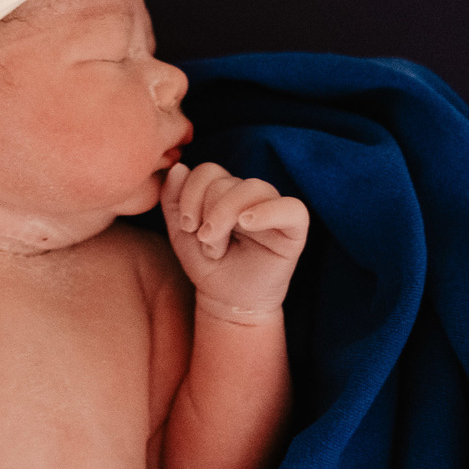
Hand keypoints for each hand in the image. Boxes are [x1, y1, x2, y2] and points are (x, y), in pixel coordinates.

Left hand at [160, 162, 308, 323]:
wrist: (226, 300)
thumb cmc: (206, 264)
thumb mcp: (180, 232)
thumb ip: (174, 199)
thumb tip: (178, 167)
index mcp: (225, 191)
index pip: (209, 171)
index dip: (191, 193)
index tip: (186, 226)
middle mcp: (250, 196)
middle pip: (227, 181)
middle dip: (208, 213)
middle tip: (205, 242)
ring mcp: (273, 209)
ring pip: (254, 188)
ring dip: (227, 214)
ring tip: (215, 245)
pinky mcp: (294, 229)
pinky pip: (292, 208)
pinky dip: (269, 211)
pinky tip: (247, 223)